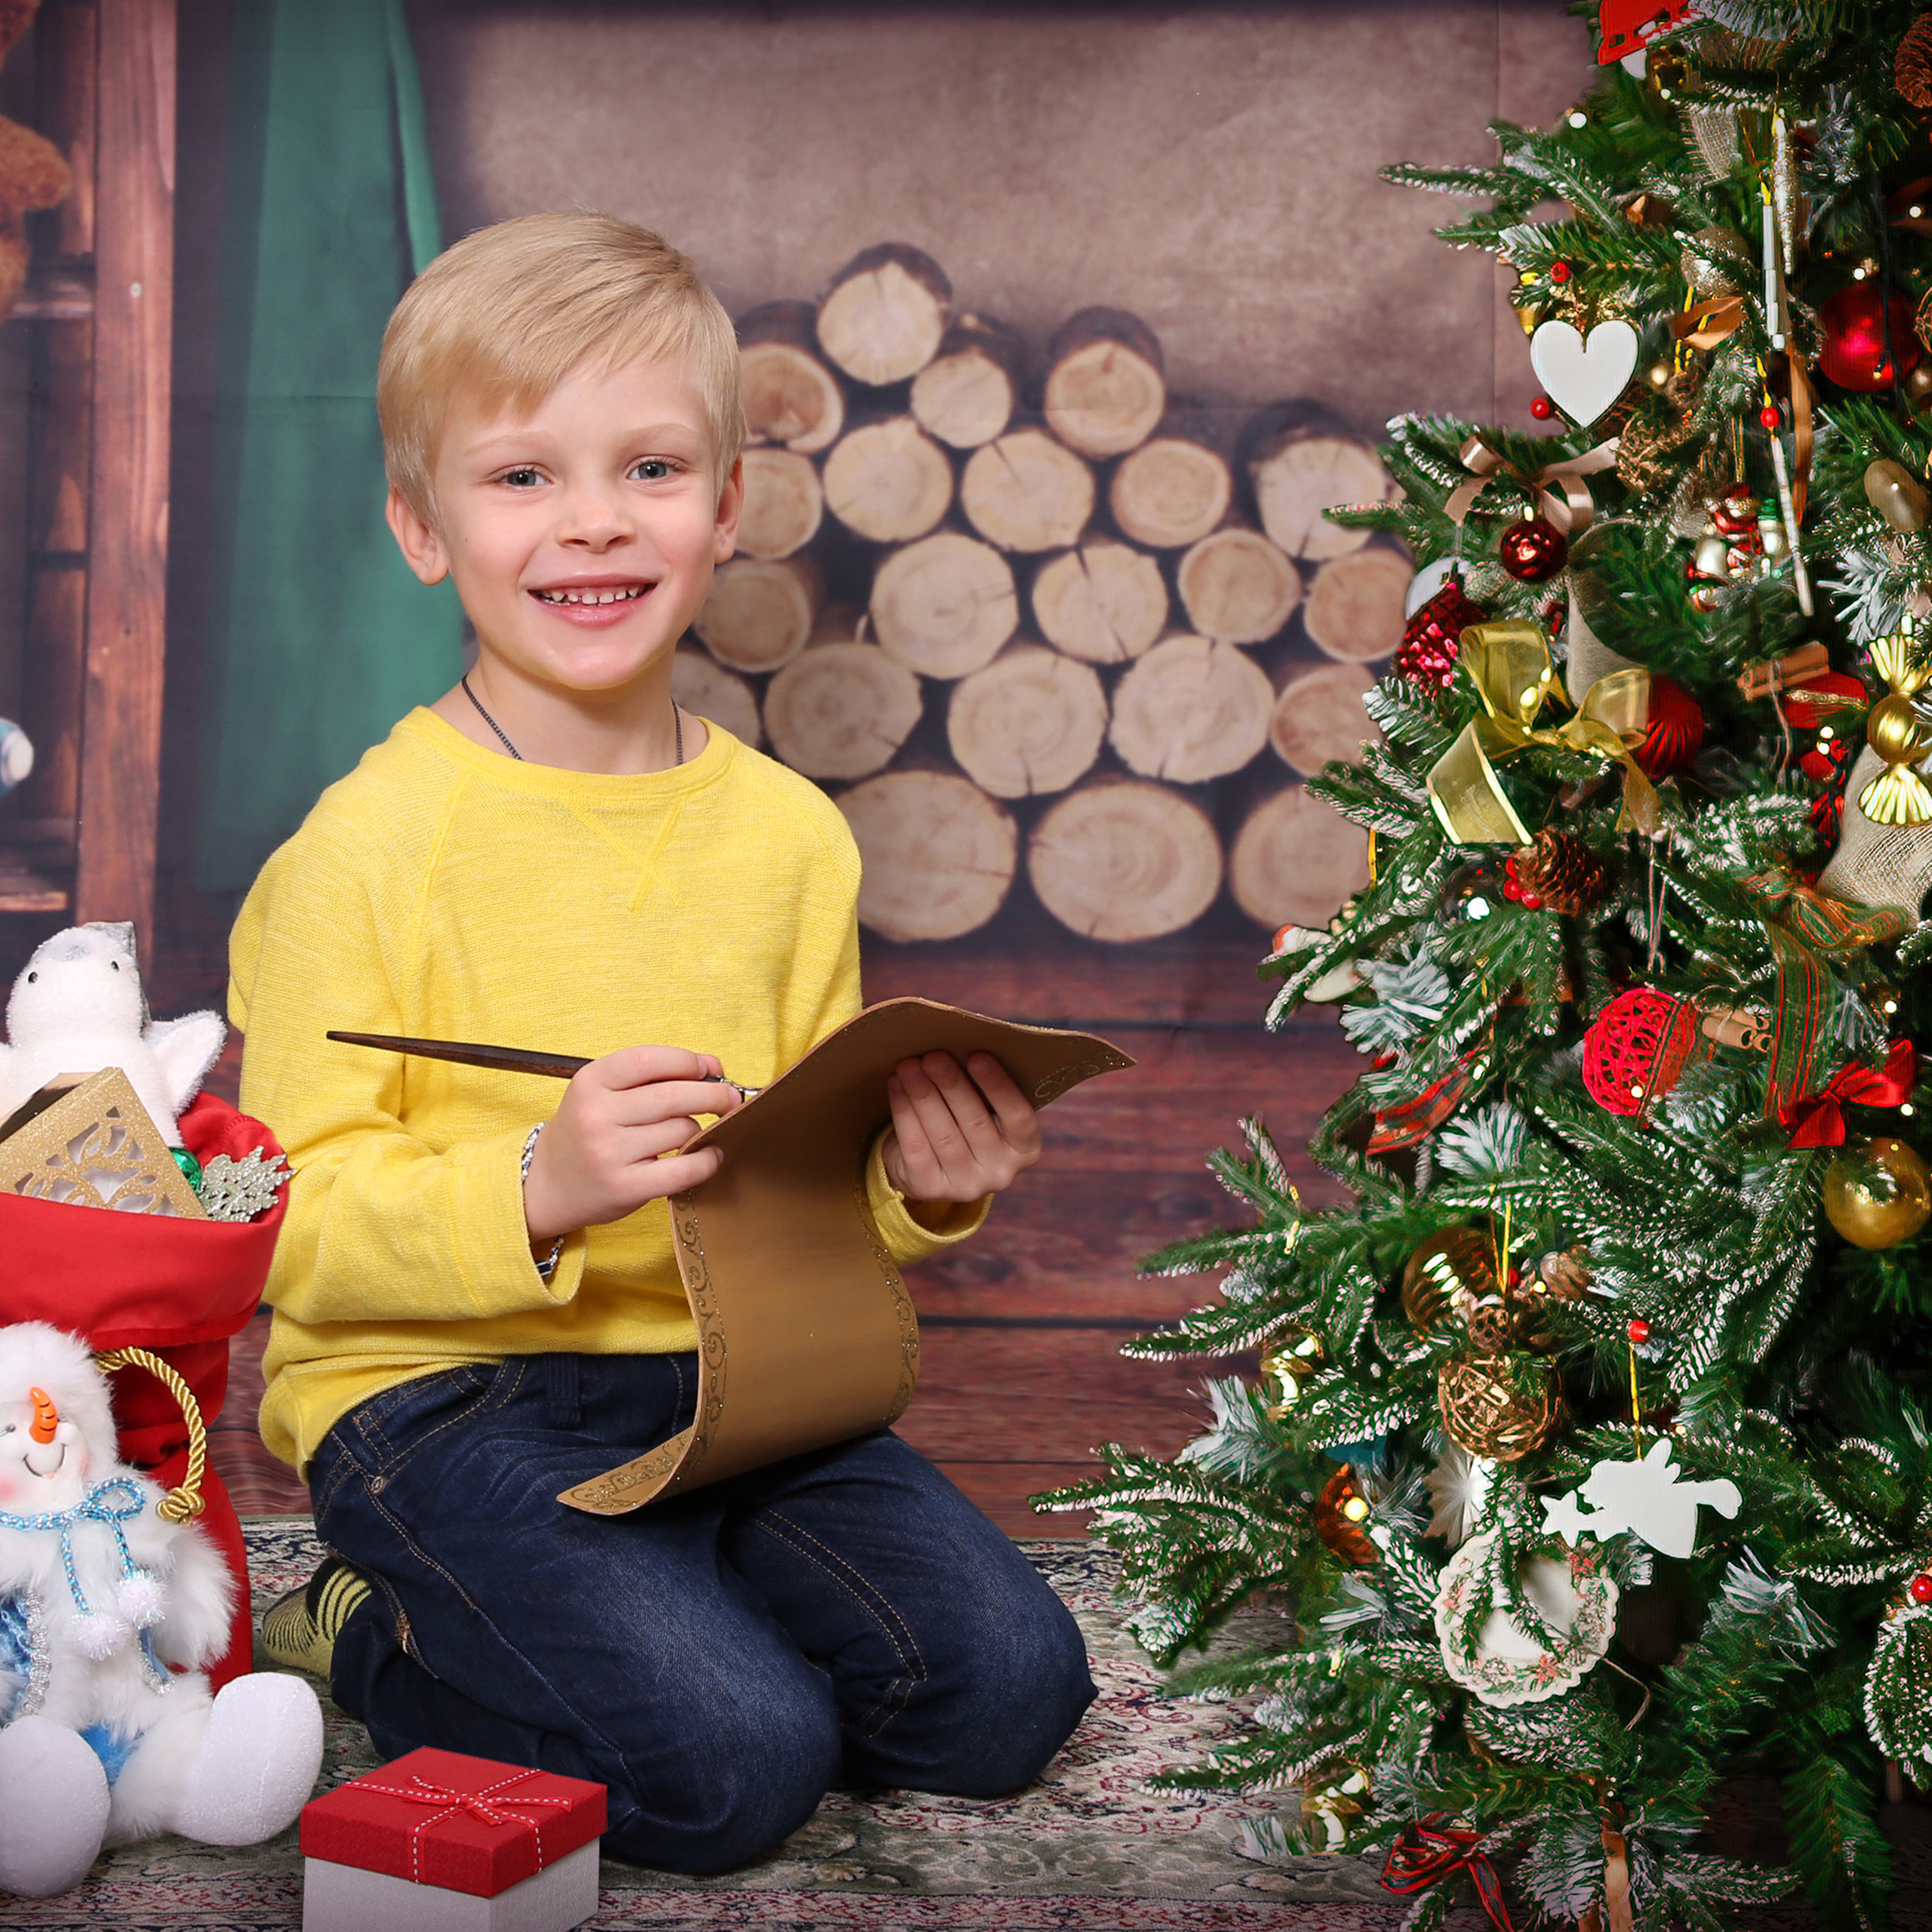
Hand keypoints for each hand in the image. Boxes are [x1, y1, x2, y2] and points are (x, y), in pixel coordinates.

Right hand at [523, 1046, 742, 1241]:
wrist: (546, 1184)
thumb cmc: (586, 1132)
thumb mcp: (603, 1092)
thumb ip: (653, 1075)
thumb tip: (713, 1067)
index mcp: (590, 1082)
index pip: (651, 1060)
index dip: (688, 1062)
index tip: (709, 1070)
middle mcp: (596, 1115)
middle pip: (674, 1095)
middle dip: (713, 1094)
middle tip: (731, 1098)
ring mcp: (609, 1153)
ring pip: (681, 1129)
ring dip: (701, 1129)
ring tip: (696, 1132)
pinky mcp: (624, 1187)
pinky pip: (683, 1169)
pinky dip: (707, 1161)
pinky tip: (711, 1155)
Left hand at [882, 1052, 1040, 1203]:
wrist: (931, 1163)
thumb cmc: (964, 1119)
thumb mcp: (984, 1108)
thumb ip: (982, 1085)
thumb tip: (959, 1043)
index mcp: (1024, 1149)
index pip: (1018, 1118)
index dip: (999, 1086)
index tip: (977, 1056)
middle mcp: (1000, 1173)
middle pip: (975, 1123)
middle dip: (951, 1085)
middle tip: (933, 1055)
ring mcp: (966, 1186)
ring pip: (942, 1134)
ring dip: (923, 1094)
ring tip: (909, 1065)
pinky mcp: (930, 1188)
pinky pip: (915, 1146)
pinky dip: (903, 1111)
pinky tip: (896, 1085)